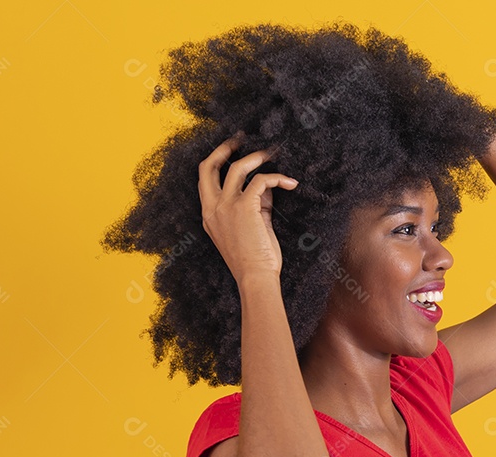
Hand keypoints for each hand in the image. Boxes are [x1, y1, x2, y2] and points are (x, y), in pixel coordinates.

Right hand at [197, 132, 298, 281]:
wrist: (255, 278)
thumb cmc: (254, 261)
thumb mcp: (250, 229)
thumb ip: (254, 207)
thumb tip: (265, 187)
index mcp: (209, 216)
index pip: (205, 181)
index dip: (217, 163)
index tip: (230, 153)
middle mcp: (212, 208)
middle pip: (208, 167)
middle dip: (223, 148)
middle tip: (239, 139)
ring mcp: (226, 206)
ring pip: (237, 168)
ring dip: (257, 158)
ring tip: (272, 154)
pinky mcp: (244, 206)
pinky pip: (261, 181)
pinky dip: (277, 178)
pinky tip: (290, 183)